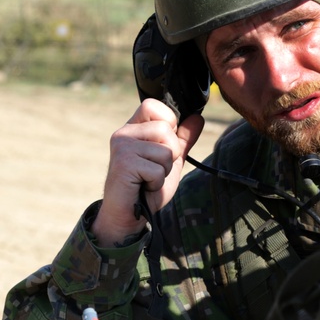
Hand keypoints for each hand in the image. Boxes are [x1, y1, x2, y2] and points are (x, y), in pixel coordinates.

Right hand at [92, 99, 204, 246]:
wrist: (131, 213)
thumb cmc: (148, 185)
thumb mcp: (171, 160)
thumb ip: (184, 139)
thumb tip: (198, 117)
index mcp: (134, 128)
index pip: (154, 105)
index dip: (168, 123)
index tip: (162, 145)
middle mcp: (124, 133)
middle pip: (166, 129)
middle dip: (171, 154)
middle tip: (154, 168)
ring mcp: (122, 147)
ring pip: (165, 150)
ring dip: (164, 169)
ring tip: (148, 177)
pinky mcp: (123, 163)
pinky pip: (158, 169)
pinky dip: (157, 182)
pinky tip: (144, 186)